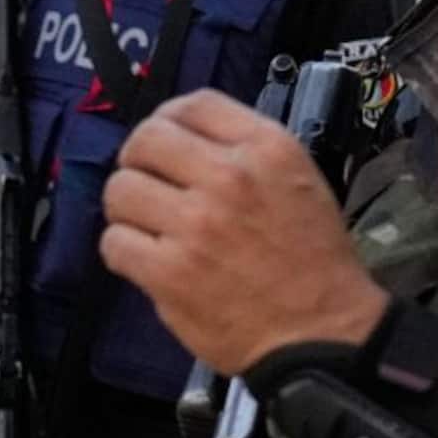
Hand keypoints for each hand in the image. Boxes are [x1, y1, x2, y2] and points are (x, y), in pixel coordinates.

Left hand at [101, 90, 388, 374]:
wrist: (322, 333)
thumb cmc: (315, 262)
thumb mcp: (300, 182)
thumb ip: (246, 153)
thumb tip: (184, 144)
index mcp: (266, 149)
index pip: (193, 104)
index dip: (168, 120)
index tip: (166, 144)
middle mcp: (228, 177)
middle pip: (146, 139)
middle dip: (138, 161)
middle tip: (148, 186)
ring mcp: (195, 225)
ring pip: (121, 191)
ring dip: (127, 210)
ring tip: (147, 227)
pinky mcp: (169, 273)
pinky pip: (115, 243)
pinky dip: (124, 252)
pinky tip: (146, 261)